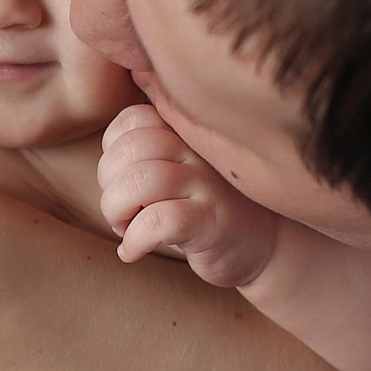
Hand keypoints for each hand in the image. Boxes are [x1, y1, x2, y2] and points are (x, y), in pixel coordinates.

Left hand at [97, 104, 279, 287]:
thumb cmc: (206, 208)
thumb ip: (148, 153)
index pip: (133, 119)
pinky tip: (133, 251)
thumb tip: (105, 164)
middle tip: (121, 212)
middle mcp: (200, 151)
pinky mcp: (212, 222)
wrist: (266, 246)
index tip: (121, 180)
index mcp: (188, 133)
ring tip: (125, 229)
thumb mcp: (180, 170)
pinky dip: (134, 240)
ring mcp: (208, 185)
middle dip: (109, 184)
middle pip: (132, 147)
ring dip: (116, 210)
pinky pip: (159, 221)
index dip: (112, 151)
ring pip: (141, 181)